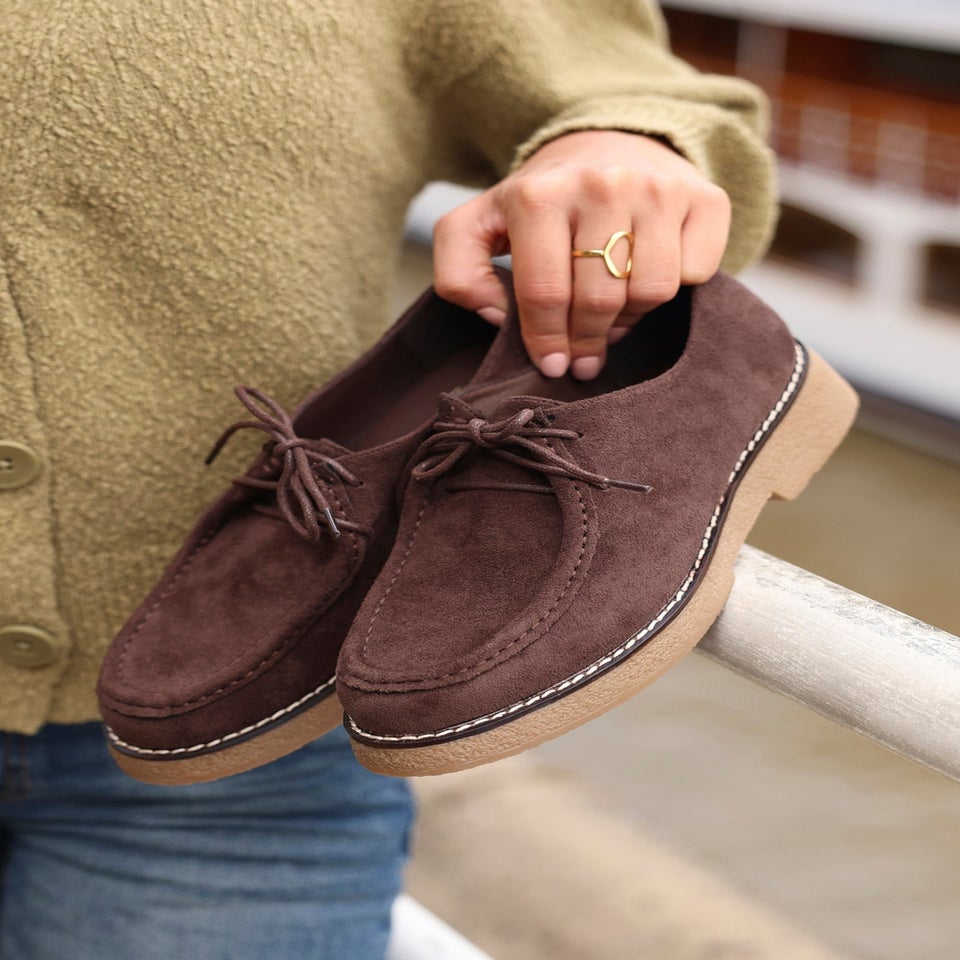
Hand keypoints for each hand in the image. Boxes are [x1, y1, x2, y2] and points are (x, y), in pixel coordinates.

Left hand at [432, 130, 730, 378]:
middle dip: (587, 340)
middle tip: (583, 354)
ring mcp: (659, 187)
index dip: (547, 342)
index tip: (553, 365)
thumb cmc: (543, 203)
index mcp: (538, 194)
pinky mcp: (707, 198)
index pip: (544, 293)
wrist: (612, 145)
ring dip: (629, 317)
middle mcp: (602, 182)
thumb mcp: (481, 225)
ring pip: (651, 292)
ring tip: (612, 311)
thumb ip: (458, 270)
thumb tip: (496, 315)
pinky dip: (673, 288)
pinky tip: (648, 275)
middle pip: (598, 300)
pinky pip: (694, 274)